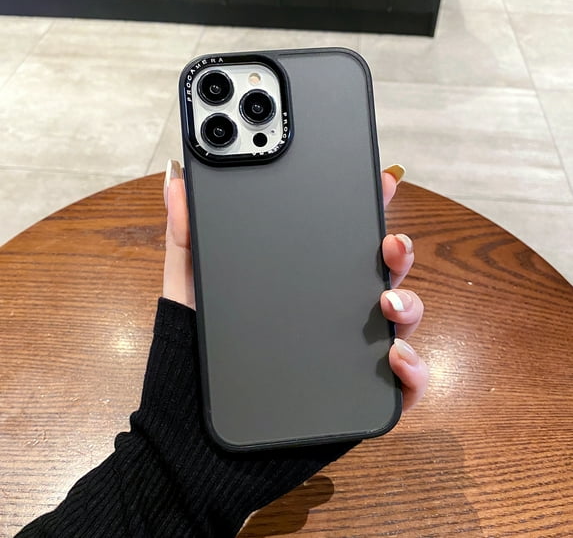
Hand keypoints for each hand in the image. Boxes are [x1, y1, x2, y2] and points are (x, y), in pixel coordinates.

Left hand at [163, 160, 427, 410]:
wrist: (194, 438)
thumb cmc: (191, 359)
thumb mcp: (188, 289)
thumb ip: (187, 236)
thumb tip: (178, 178)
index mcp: (300, 284)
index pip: (341, 240)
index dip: (366, 208)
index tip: (379, 182)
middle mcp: (331, 315)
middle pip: (381, 275)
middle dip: (397, 252)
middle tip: (390, 241)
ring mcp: (350, 356)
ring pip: (400, 322)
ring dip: (410, 303)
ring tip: (387, 300)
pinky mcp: (358, 400)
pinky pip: (404, 385)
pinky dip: (414, 369)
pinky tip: (395, 355)